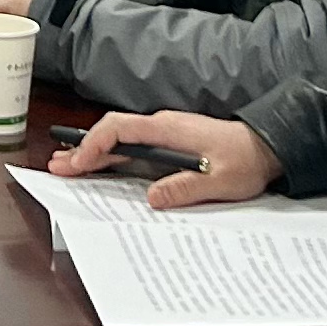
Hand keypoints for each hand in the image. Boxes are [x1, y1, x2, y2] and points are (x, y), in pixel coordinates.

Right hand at [53, 112, 278, 208]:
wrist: (268, 147)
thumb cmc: (246, 161)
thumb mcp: (219, 180)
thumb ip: (185, 187)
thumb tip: (152, 198)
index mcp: (168, 130)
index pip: (120, 128)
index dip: (95, 144)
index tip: (78, 163)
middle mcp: (162, 127)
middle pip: (113, 133)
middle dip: (84, 151)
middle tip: (58, 168)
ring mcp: (166, 134)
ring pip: (121, 140)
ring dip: (95, 154)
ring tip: (69, 167)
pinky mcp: (171, 144)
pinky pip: (134, 148)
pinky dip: (113, 157)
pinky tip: (102, 169)